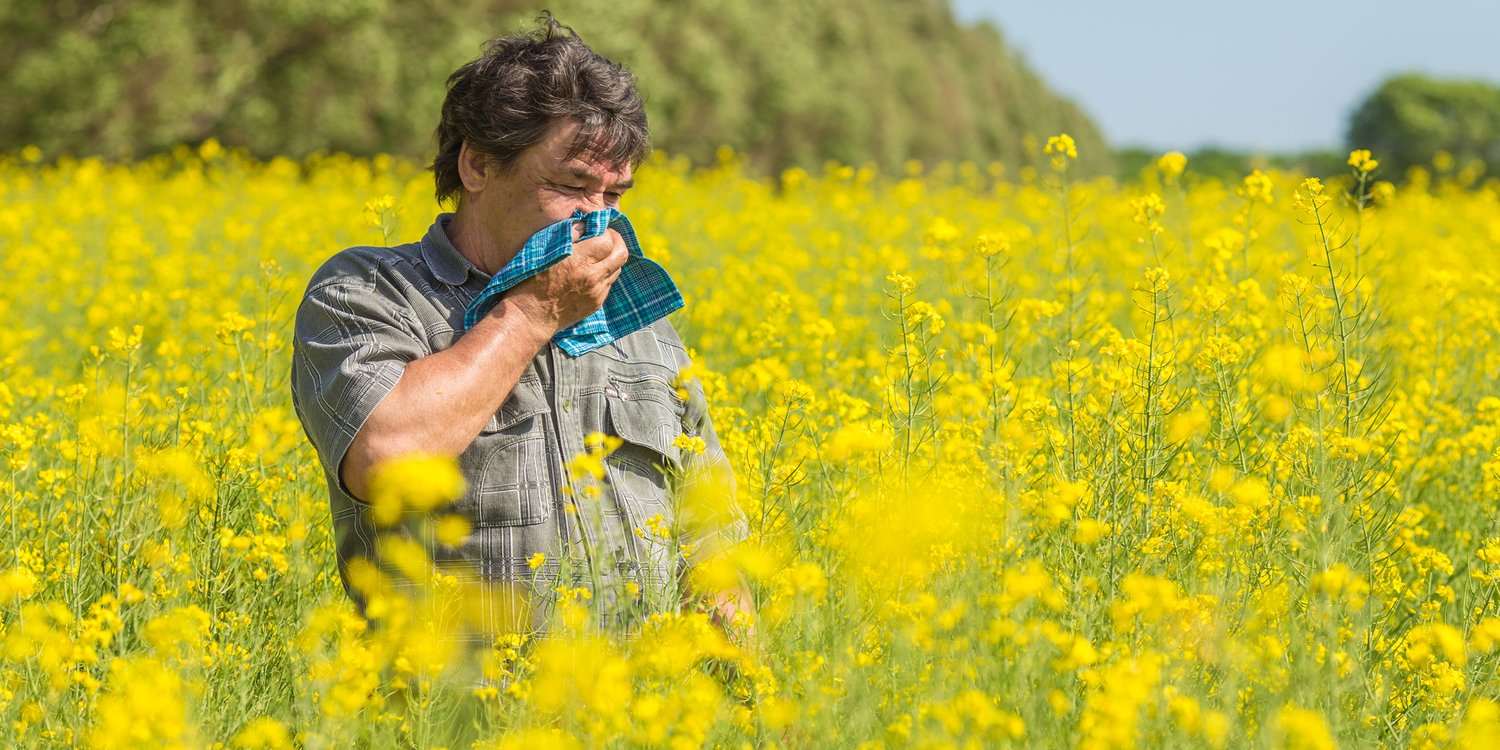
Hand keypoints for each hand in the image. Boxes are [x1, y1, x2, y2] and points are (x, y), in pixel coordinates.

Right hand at [505, 222, 626, 333]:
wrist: (530, 316)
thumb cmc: (530, 280)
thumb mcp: (544, 250)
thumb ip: (568, 234)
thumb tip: (585, 224)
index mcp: (579, 260)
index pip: (607, 240)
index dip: (605, 231)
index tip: (597, 228)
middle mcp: (592, 277)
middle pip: (621, 254)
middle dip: (617, 241)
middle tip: (606, 237)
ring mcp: (597, 292)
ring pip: (617, 269)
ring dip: (611, 258)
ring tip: (598, 254)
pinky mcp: (596, 304)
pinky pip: (609, 284)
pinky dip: (604, 274)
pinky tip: (591, 271)